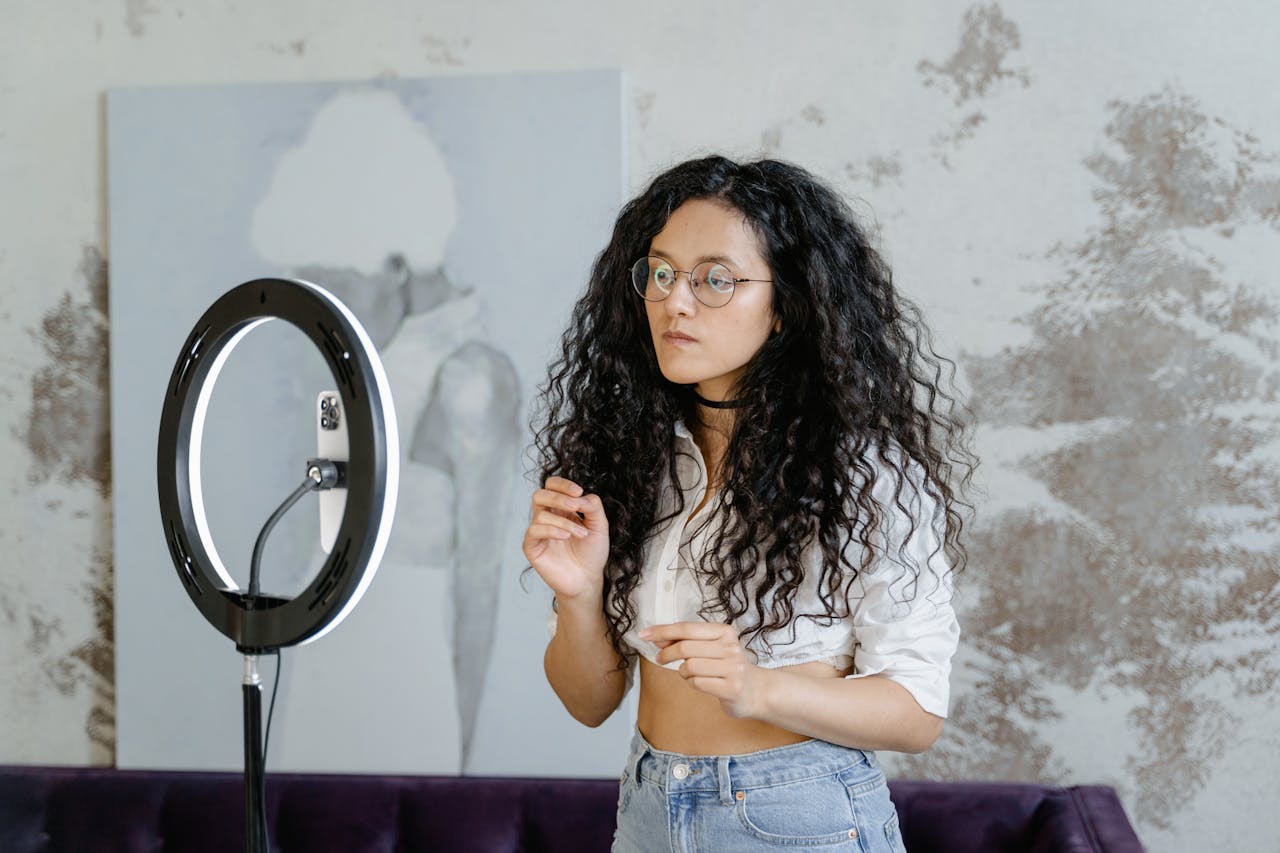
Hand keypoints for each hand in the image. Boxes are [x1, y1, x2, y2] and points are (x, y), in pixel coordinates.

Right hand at [522, 476, 609, 601]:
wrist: (588, 579)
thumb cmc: (592, 552)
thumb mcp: (599, 525)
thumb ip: (592, 506)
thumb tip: (579, 496)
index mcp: (561, 508)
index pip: (552, 486)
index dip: (563, 484)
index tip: (578, 492)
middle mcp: (547, 517)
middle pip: (540, 495)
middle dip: (558, 497)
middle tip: (575, 506)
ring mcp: (538, 532)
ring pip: (540, 514)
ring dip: (564, 521)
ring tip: (581, 534)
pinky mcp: (532, 547)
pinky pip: (534, 531)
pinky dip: (552, 530)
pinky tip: (566, 536)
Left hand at [641, 622, 764, 718]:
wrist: (756, 690)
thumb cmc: (727, 667)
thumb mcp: (710, 647)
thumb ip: (686, 641)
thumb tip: (657, 637)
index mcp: (725, 632)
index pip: (687, 628)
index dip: (663, 631)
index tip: (644, 635)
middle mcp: (731, 647)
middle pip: (686, 647)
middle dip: (667, 653)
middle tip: (659, 658)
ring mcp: (733, 668)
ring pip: (690, 667)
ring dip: (683, 672)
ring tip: (690, 673)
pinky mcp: (731, 688)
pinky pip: (697, 683)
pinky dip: (691, 683)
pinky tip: (700, 682)